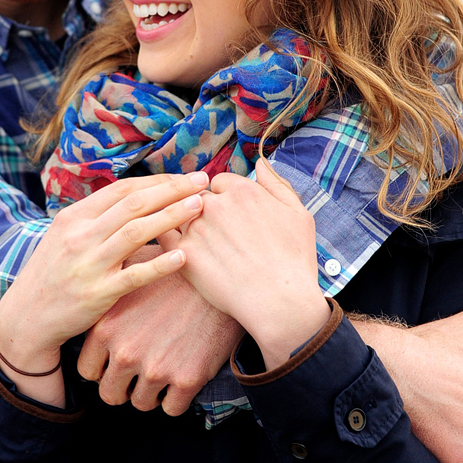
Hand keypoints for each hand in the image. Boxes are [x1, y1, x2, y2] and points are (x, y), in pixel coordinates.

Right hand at [0, 172, 209, 398]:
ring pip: (136, 232)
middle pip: (133, 204)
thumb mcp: (63, 236)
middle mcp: (80, 236)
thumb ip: (95, 218)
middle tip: (201, 181)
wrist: (27, 316)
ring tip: (199, 207)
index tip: (184, 177)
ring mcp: (89, 264)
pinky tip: (183, 256)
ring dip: (171, 216)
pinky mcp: (97, 294)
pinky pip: (134, 275)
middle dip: (171, 189)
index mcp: (74, 217)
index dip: (157, 180)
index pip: (122, 189)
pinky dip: (160, 264)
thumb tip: (135, 198)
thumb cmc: (52, 274)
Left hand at [78, 267, 243, 415]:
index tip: (115, 364)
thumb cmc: (175, 270)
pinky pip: (172, 409)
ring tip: (163, 371)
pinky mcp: (186, 379)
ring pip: (141, 403)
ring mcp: (156, 368)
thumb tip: (93, 290)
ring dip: (151, 393)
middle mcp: (126, 351)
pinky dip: (176, 399)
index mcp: (106, 327)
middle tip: (138, 375)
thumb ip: (109, 289)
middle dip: (123, 388)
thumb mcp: (133, 268)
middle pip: (111, 394)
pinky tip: (181, 378)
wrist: (222, 277)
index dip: (102, 369)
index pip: (87, 370)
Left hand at [165, 160, 328, 369]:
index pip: (219, 182)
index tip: (233, 217)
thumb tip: (261, 162)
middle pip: (198, 198)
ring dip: (188, 226)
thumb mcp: (297, 213)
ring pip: (180, 215)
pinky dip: (168, 238)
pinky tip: (178, 249)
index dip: (226, 199)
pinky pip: (165, 236)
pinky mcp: (183, 254)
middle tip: (219, 235)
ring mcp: (196, 228)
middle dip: (205, 212)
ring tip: (205, 246)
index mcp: (241, 190)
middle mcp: (215, 204)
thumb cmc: (293, 258)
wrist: (280, 301)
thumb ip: (276, 183)